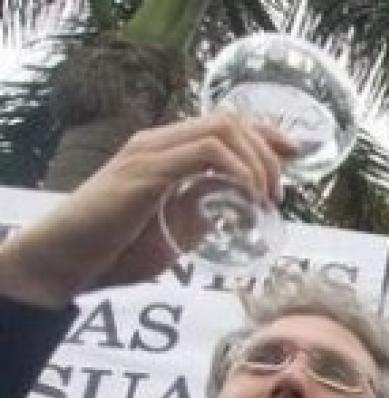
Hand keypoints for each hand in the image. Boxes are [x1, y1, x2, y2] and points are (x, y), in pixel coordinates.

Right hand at [0, 114, 295, 308]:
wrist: (65, 261)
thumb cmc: (115, 248)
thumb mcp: (175, 228)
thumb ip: (203, 210)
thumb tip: (238, 206)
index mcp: (166, 151)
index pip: (225, 124)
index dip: (266, 133)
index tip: (296, 155)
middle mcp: (158, 142)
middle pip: (230, 120)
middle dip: (268, 150)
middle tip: (279, 193)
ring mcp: (150, 153)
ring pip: (222, 129)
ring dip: (258, 161)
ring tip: (266, 198)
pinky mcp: (146, 173)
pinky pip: (206, 153)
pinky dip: (238, 171)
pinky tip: (248, 197)